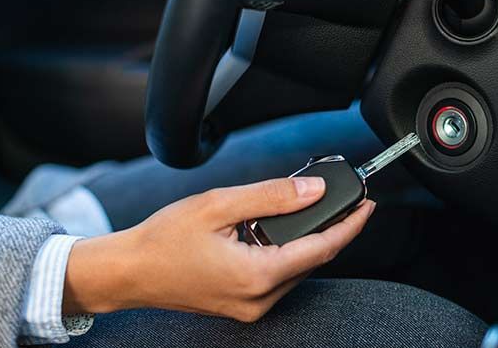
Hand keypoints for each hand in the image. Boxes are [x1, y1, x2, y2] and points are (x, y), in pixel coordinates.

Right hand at [62, 177, 375, 321]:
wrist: (129, 271)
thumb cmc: (164, 239)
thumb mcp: (220, 205)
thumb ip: (272, 196)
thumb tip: (314, 190)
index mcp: (258, 275)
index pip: (322, 248)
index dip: (350, 225)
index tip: (368, 206)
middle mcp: (259, 299)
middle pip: (312, 260)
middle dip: (330, 228)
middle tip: (340, 198)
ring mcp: (249, 307)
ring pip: (296, 269)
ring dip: (306, 240)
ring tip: (308, 209)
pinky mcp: (241, 305)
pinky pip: (278, 277)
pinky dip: (286, 253)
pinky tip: (278, 231)